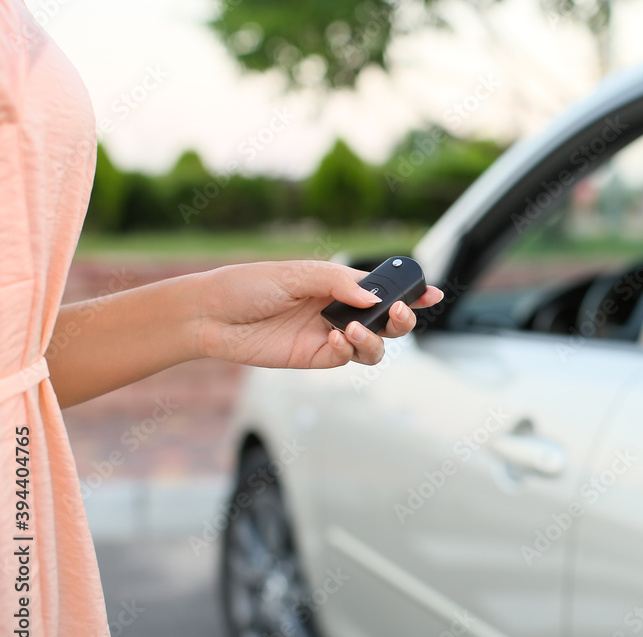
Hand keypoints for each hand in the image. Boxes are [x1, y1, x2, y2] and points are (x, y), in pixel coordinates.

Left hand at [195, 260, 442, 367]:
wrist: (211, 316)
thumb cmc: (249, 285)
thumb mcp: (295, 273)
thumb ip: (336, 282)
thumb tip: (370, 297)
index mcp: (338, 284)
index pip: (381, 288)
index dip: (408, 291)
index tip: (430, 292)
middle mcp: (340, 311)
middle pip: (387, 320)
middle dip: (402, 318)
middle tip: (398, 312)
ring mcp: (330, 336)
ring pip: (374, 345)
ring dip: (375, 337)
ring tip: (354, 328)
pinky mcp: (316, 358)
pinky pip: (347, 358)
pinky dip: (348, 349)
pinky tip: (334, 339)